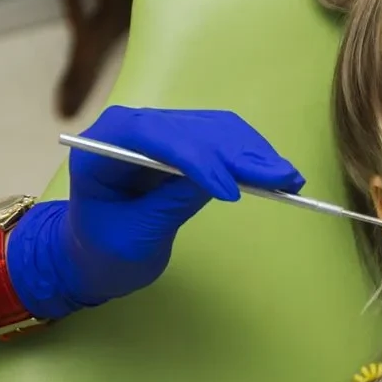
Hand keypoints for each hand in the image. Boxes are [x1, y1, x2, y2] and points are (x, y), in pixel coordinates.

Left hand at [5, 105, 304, 319]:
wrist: (91, 254)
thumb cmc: (102, 250)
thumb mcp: (133, 238)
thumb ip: (168, 206)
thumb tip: (217, 183)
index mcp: (102, 146)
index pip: (153, 137)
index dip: (196, 159)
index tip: (230, 192)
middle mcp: (131, 127)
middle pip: (192, 129)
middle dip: (239, 154)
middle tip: (282, 180)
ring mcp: (158, 133)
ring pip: (213, 130)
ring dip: (253, 153)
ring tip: (290, 178)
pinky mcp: (181, 144)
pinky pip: (220, 141)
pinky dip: (249, 156)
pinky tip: (277, 173)